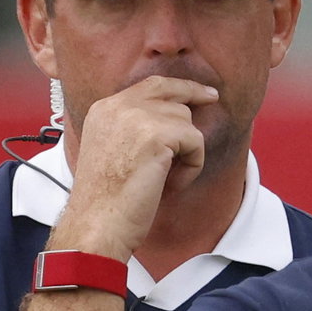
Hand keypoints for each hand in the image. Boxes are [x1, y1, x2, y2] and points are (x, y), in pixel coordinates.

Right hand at [54, 75, 219, 258]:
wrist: (98, 224)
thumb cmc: (106, 201)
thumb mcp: (112, 151)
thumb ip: (132, 128)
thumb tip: (173, 116)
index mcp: (104, 109)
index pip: (148, 86)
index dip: (177, 87)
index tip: (198, 92)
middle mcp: (118, 106)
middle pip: (170, 91)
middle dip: (194, 93)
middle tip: (213, 98)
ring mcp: (136, 117)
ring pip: (185, 120)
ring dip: (185, 152)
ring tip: (166, 179)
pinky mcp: (157, 135)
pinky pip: (195, 141)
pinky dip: (192, 166)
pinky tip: (171, 185)